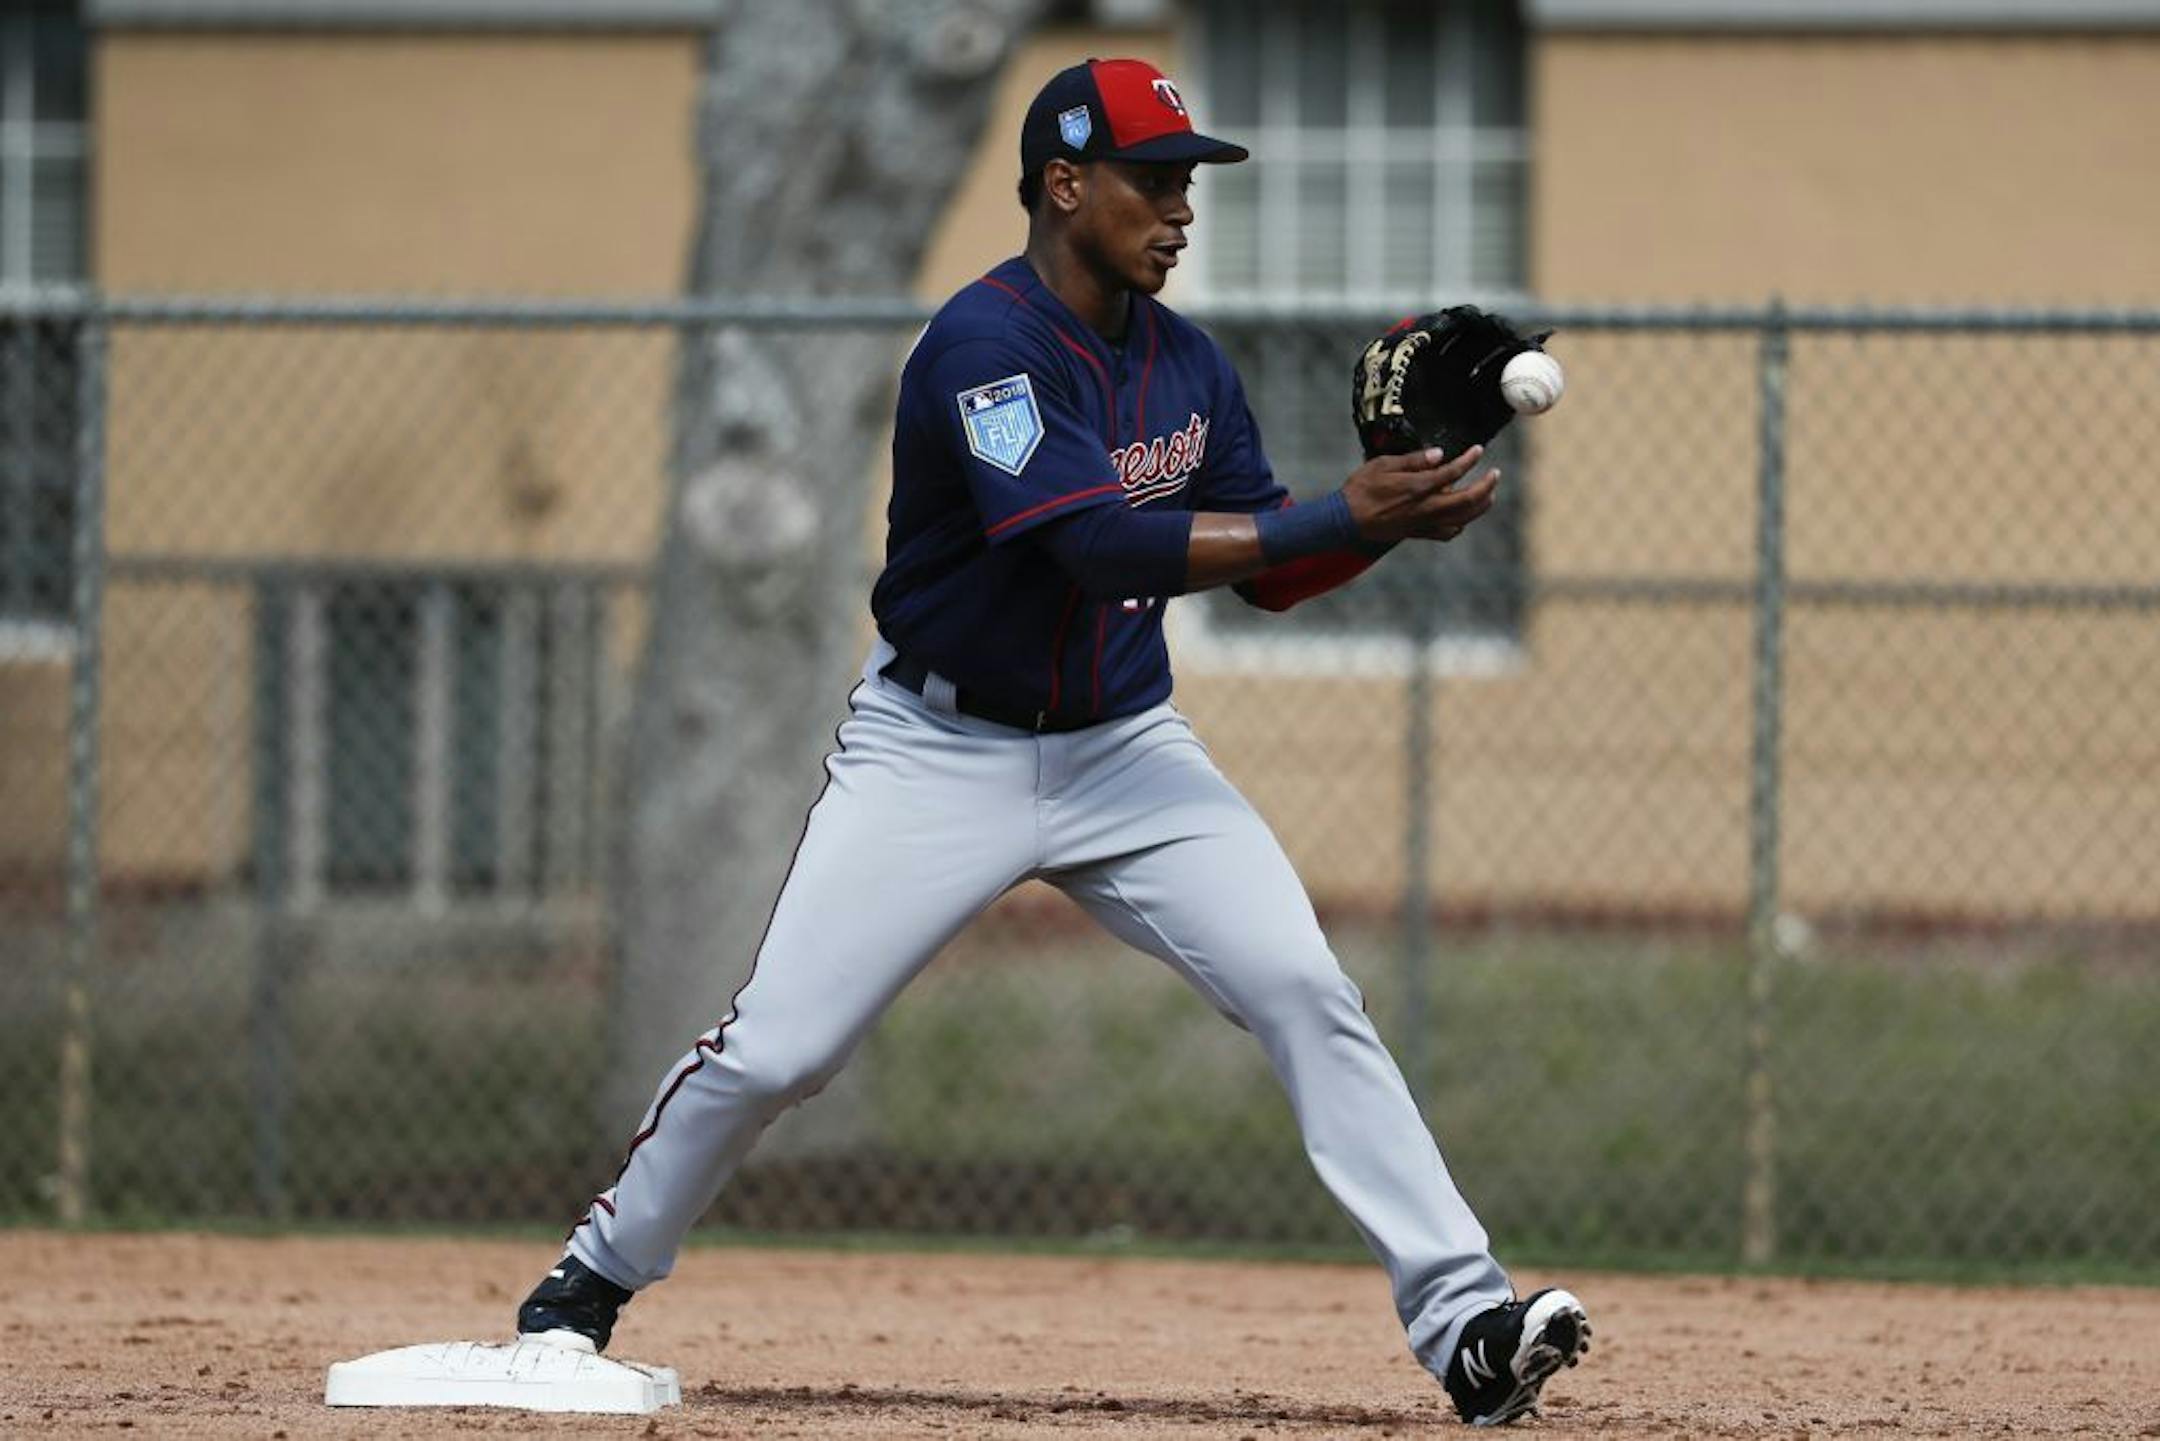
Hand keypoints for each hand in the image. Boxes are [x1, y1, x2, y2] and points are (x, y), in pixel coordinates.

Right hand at [1341, 446, 1499, 544]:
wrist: (1346, 520)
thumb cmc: (1361, 488)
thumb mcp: (1383, 464)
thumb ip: (1413, 460)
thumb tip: (1439, 454)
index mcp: (1418, 487)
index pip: (1453, 471)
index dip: (1470, 459)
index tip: (1478, 450)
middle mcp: (1426, 507)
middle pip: (1468, 499)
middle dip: (1486, 486)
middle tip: (1495, 474)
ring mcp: (1424, 523)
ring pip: (1463, 517)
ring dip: (1481, 505)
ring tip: (1489, 494)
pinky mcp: (1418, 533)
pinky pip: (1448, 532)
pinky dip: (1461, 524)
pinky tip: (1463, 516)